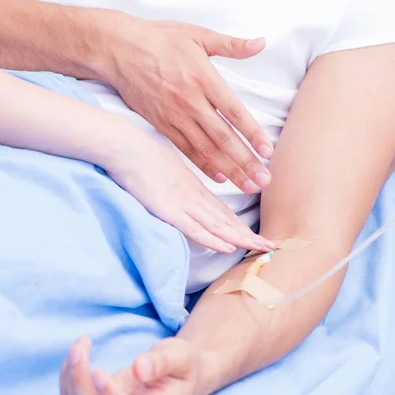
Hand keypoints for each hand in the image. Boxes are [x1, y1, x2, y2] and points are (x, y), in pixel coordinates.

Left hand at [60, 337, 210, 394]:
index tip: (98, 370)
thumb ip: (162, 362)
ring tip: (81, 342)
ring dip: (72, 375)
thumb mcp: (180, 356)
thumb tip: (139, 368)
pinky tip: (78, 353)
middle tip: (80, 345)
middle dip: (81, 380)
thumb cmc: (182, 364)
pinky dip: (69, 376)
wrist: (179, 371)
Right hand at [104, 122, 273, 252]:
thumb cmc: (141, 155)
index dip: (239, 225)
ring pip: (216, 225)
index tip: (256, 235)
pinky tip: (226, 247)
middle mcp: (193, 195)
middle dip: (247, 235)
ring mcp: (182, 202)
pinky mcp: (167, 209)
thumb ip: (179, 184)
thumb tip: (184, 194)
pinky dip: (211, 238)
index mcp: (193, 186)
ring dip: (238, 238)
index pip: (221, 211)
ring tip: (259, 249)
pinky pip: (193, 227)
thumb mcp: (167, 169)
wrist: (124, 146)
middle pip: (225, 219)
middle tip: (270, 247)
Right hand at [106, 17, 273, 193]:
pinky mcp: (161, 124)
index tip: (268, 152)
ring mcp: (174, 116)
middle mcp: (190, 102)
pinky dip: (202, 164)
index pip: (235, 112)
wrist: (118, 49)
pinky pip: (185, 149)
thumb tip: (260, 43)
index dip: (252, 134)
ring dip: (229, 169)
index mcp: (204, 79)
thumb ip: (231, 44)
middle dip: (246, 162)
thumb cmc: (159, 39)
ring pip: (206, 148)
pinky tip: (219, 177)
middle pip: (223, 137)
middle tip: (264, 180)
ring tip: (247, 186)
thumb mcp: (197, 34)